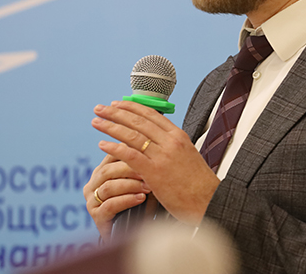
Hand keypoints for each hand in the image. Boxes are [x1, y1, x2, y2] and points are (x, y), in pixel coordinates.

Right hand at [82, 153, 149, 240]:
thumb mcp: (140, 180)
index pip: (111, 156)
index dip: (128, 153)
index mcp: (102, 170)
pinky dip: (127, 200)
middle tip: (150, 171)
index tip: (147, 152)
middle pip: (108, 170)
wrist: (133, 230)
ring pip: (108, 187)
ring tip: (148, 187)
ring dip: (130, 185)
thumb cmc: (140, 201)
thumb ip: (140, 164)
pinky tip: (141, 198)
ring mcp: (92, 200)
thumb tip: (152, 143)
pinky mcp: (96, 216)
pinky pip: (109, 205)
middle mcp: (93, 184)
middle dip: (130, 170)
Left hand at [91, 100, 220, 225]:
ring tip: (96, 121)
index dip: (132, 107)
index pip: (151, 115)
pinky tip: (102, 144)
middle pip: (138, 121)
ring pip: (132, 135)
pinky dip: (115, 148)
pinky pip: (130, 155)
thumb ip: (171, 148)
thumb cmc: (198, 184)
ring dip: (111, 126)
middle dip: (116, 113)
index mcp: (179, 136)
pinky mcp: (155, 172)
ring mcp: (163, 156)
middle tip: (100, 108)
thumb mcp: (187, 157)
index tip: (118, 104)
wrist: (209, 201)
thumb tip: (155, 143)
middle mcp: (170, 141)